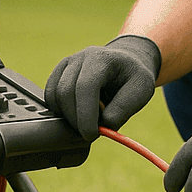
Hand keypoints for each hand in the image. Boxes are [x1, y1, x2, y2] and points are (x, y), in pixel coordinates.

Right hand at [46, 35, 161, 140]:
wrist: (125, 62)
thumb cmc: (133, 77)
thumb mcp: (142, 91)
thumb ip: (124, 109)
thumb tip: (103, 125)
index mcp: (102, 58)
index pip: (85, 86)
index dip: (85, 114)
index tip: (91, 134)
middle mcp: (81, 57)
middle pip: (66, 92)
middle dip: (76, 119)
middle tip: (90, 133)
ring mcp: (67, 63)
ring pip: (55, 96)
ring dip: (68, 116)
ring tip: (89, 120)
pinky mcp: (58, 72)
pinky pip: (50, 96)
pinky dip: (60, 111)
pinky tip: (77, 115)